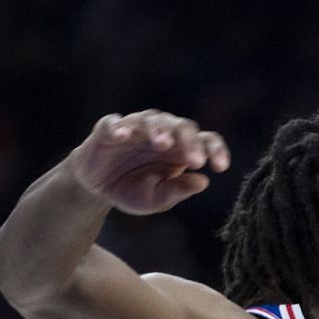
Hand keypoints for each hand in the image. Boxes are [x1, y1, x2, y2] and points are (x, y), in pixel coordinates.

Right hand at [70, 111, 230, 214]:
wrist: (98, 189)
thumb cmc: (132, 190)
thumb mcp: (156, 199)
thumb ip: (177, 191)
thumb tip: (203, 182)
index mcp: (180, 150)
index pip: (205, 140)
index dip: (215, 150)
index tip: (220, 167)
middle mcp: (162, 134)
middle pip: (182, 126)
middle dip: (190, 142)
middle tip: (195, 161)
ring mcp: (135, 128)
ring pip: (152, 118)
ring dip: (159, 130)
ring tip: (162, 144)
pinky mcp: (108, 129)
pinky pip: (113, 122)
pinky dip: (119, 126)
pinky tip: (123, 136)